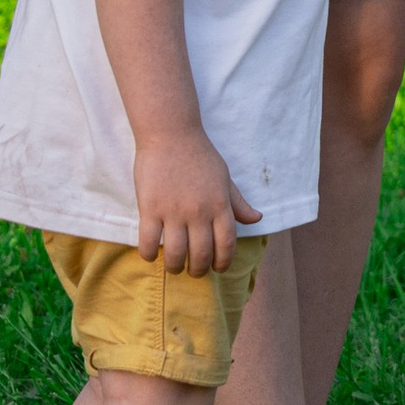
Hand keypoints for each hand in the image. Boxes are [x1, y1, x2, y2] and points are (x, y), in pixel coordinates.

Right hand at [131, 125, 257, 275]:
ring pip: (176, 253)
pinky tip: (150, 255)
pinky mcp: (150, 208)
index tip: (217, 268)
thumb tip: (256, 219)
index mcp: (220, 205)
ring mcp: (174, 211)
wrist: (170, 134)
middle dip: (199, 270)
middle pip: (201, 254)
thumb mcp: (224, 178)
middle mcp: (199, 212)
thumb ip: (238, 202)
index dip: (223, 262)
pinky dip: (148, 254)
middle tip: (194, 271)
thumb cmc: (199, 155)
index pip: (226, 245)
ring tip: (174, 267)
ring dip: (175, 267)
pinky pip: (148, 241)